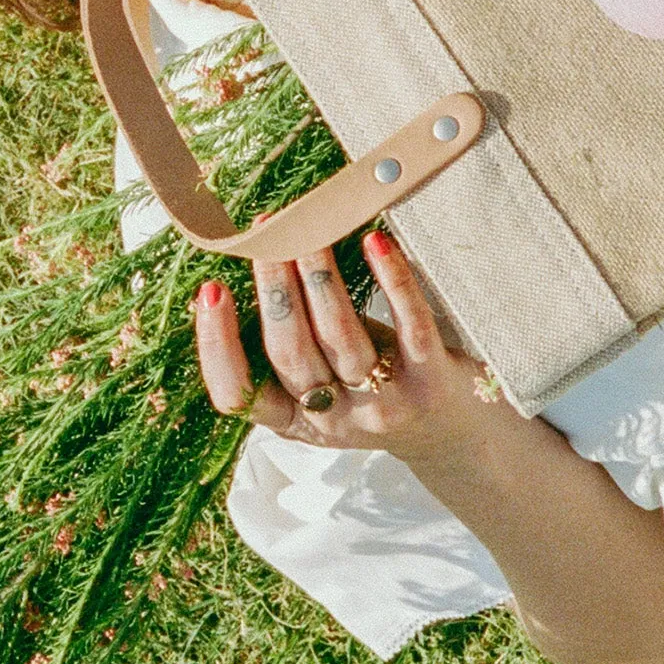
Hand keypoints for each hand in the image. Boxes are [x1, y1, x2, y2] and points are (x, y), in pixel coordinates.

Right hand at [194, 230, 500, 472]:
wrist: (453, 433)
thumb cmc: (373, 387)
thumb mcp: (323, 380)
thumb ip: (292, 340)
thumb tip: (256, 259)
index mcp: (294, 420)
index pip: (238, 395)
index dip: (217, 346)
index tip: (210, 290)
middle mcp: (334, 420)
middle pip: (291, 353)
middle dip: (274, 290)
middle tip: (265, 238)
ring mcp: (384, 403)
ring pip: (340, 336)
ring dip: (320, 277)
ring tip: (310, 231)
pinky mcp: (431, 380)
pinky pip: (411, 324)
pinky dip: (391, 278)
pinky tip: (375, 241)